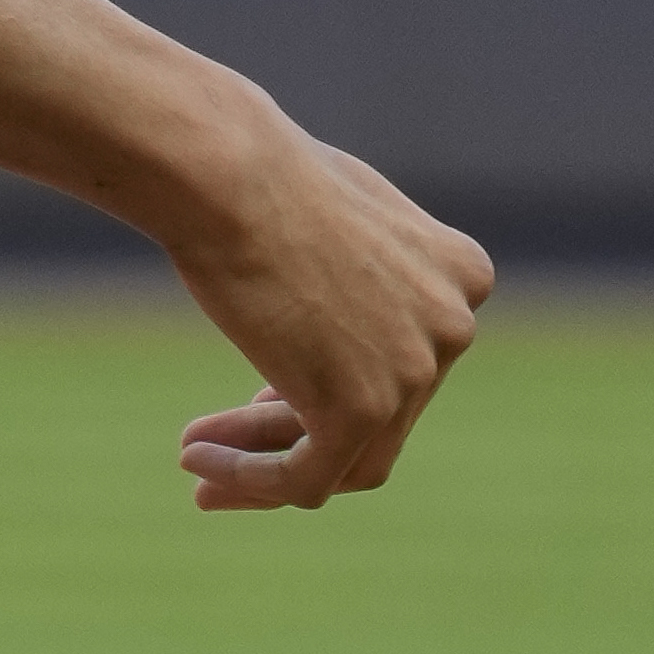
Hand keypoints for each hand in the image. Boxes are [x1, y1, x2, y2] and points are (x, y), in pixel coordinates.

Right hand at [167, 97, 492, 511]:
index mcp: (461, 274)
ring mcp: (416, 372)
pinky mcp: (362, 410)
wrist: (229, 172)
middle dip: (286, 423)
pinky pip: (307, 478)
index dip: (332, 382)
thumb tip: (342, 327)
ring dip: (263, 461)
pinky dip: (252, 481)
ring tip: (192, 459)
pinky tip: (197, 463)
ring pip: (344, 453)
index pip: (405, 359)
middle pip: (374, 410)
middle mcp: (454, 326)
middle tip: (215, 433)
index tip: (262, 390)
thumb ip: (364, 272)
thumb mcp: (340, 217)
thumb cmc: (262, 175)